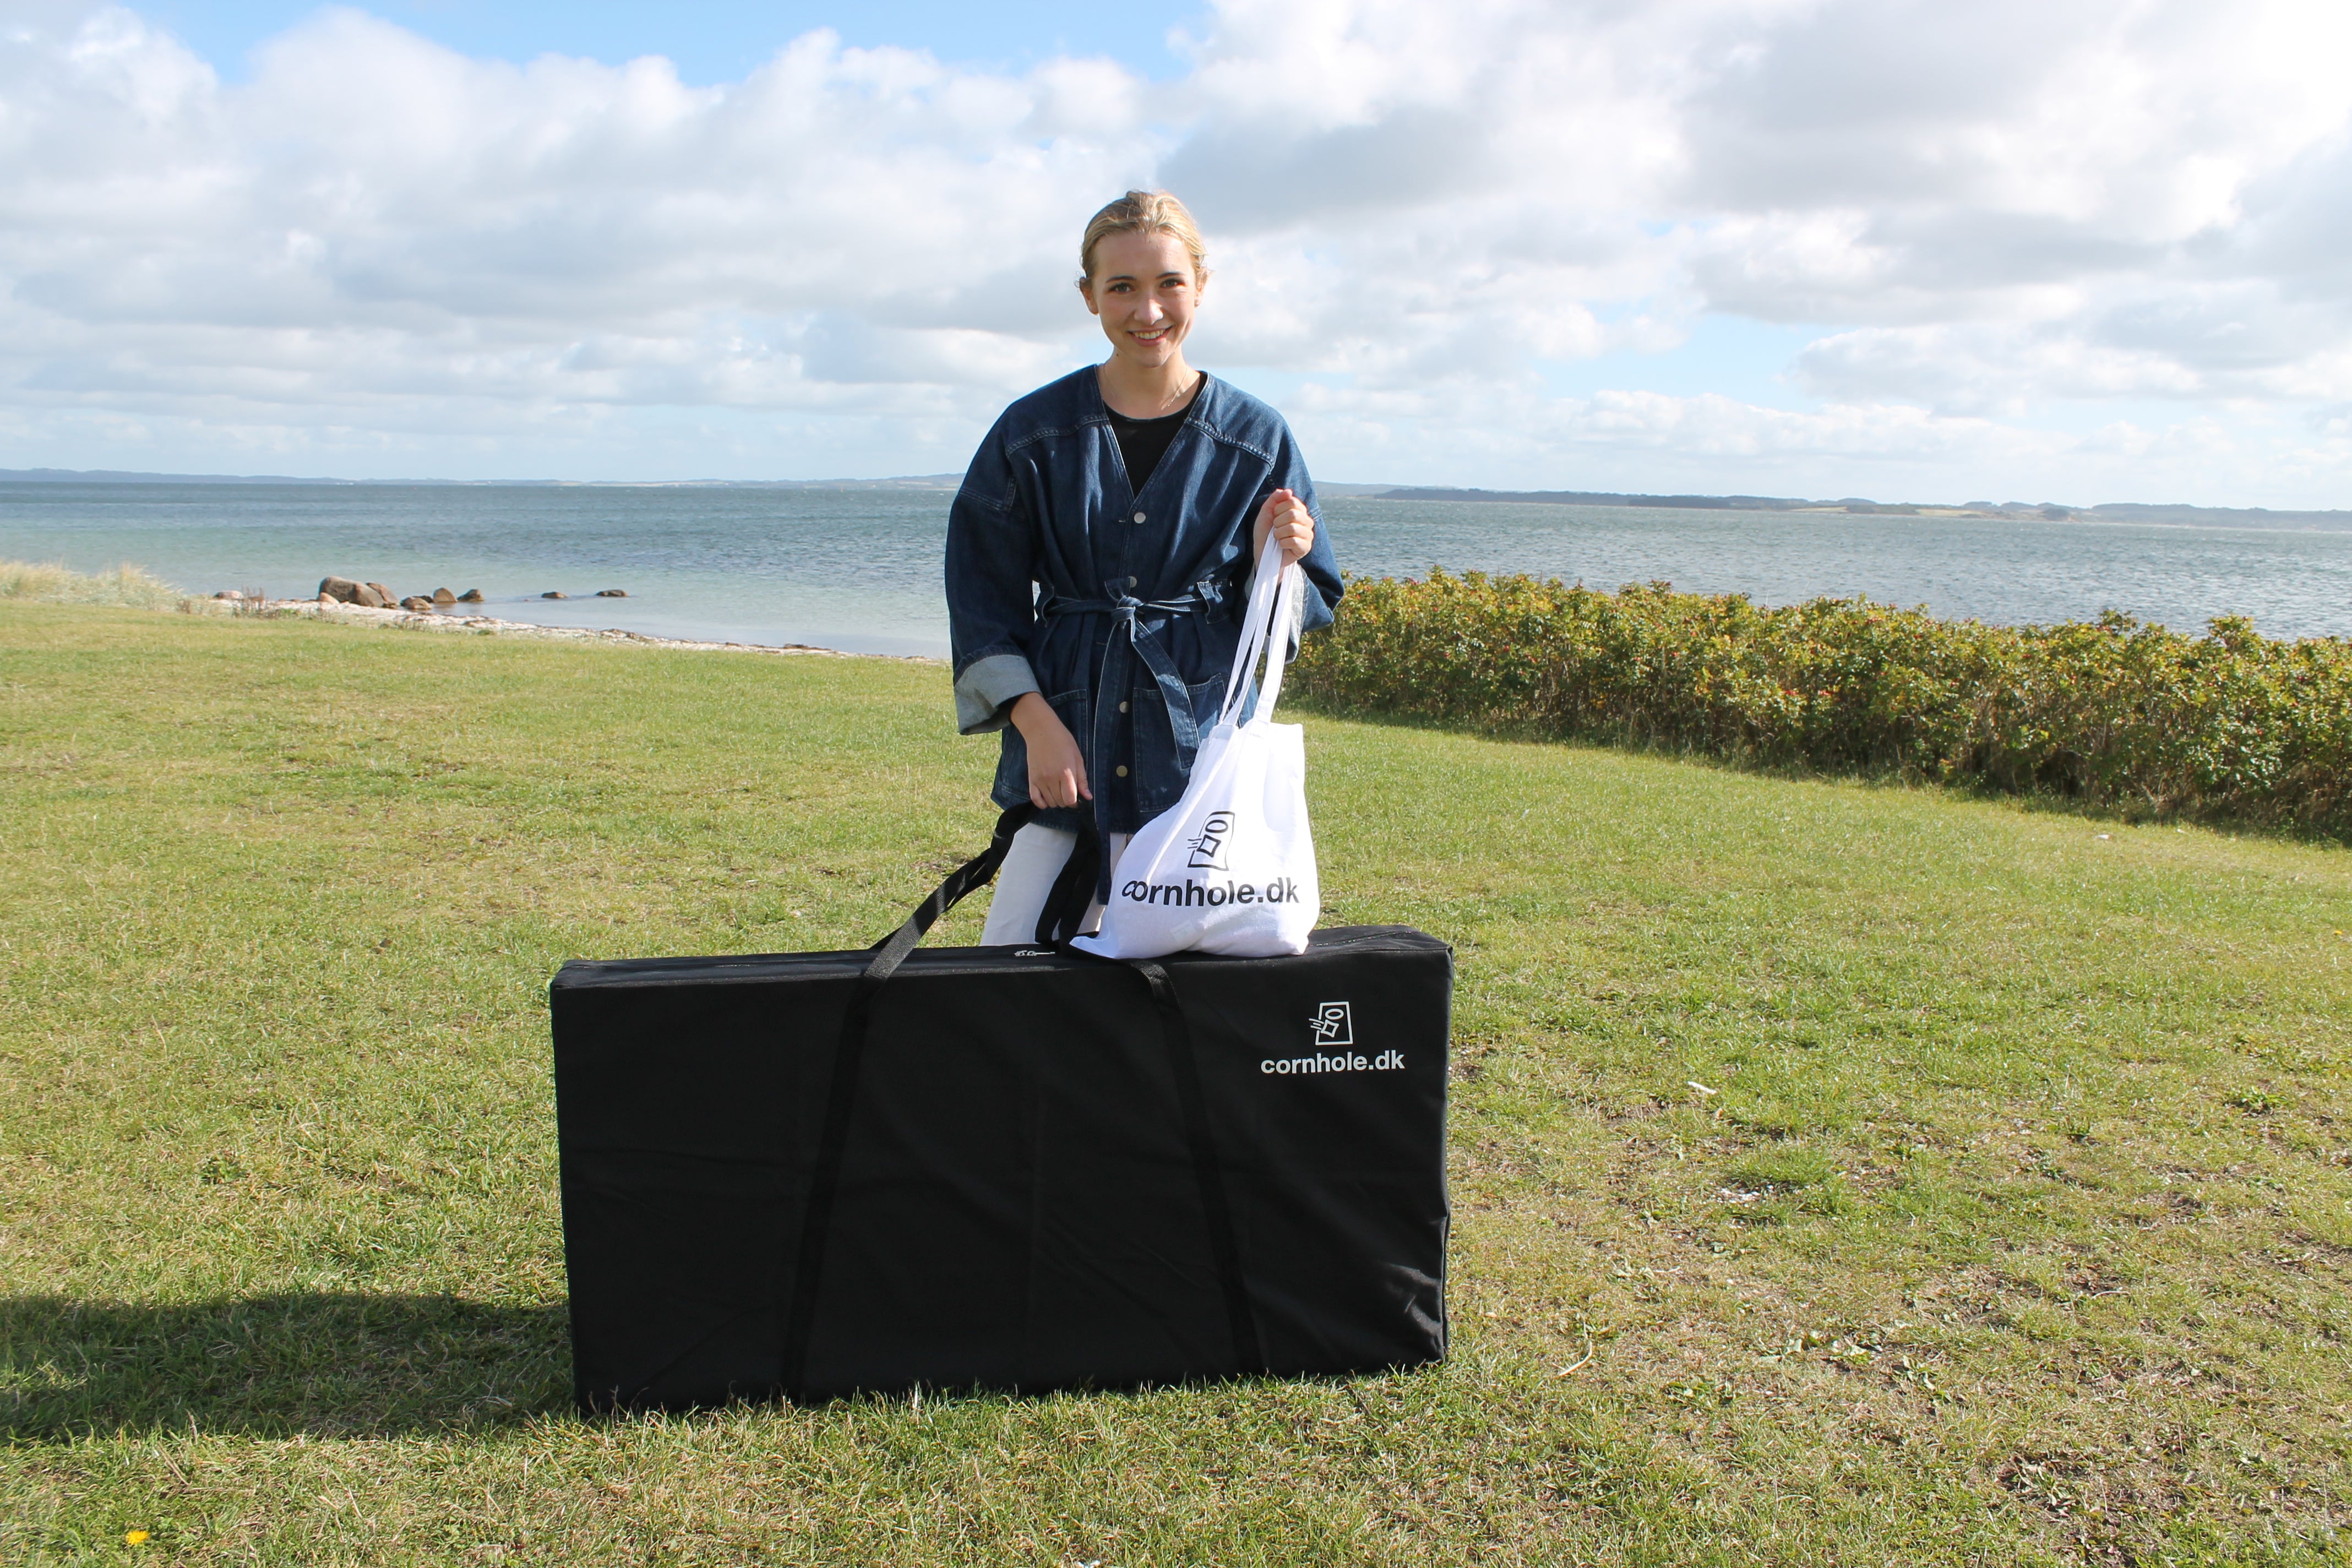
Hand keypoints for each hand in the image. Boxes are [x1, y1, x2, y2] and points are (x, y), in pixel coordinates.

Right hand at [1009, 692, 1090, 808]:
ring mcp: (1040, 780)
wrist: (1041, 730)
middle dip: (1067, 800)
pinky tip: (1048, 797)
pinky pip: (1035, 799)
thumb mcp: (1077, 757)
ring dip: (1056, 801)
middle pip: (1061, 802)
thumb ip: (1082, 779)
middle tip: (1068, 790)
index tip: (1076, 796)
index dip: (1075, 801)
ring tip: (1059, 791)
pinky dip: (1042, 803)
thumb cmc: (1062, 741)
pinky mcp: (1031, 779)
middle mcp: (1051, 779)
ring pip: (1050, 802)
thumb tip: (1088, 797)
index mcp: (1065, 773)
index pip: (1070, 799)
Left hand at [1253, 487, 1315, 565]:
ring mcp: (1308, 534)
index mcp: (1299, 511)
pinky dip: (1283, 543)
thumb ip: (1275, 499)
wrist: (1263, 553)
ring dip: (1279, 534)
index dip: (1278, 509)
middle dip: (1277, 522)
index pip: (1292, 501)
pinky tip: (1282, 546)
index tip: (1274, 517)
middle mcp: (1307, 521)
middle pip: (1293, 514)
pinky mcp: (1306, 547)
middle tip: (1275, 529)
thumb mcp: (1266, 512)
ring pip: (1293, 527)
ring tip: (1277, 538)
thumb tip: (1288, 491)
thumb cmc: (1265, 533)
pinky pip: (1294, 541)